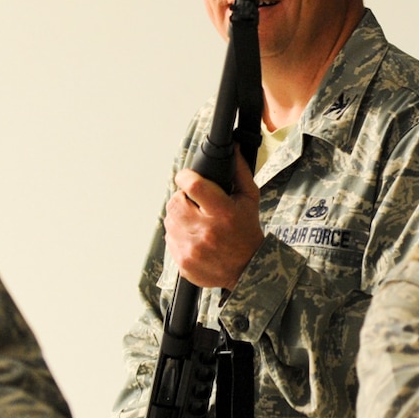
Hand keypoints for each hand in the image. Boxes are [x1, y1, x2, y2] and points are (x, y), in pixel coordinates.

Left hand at [166, 150, 262, 288]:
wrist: (247, 269)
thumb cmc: (247, 232)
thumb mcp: (249, 199)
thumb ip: (239, 172)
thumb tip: (232, 148)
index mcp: (223, 213)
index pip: (193, 186)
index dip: (185, 177)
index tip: (186, 177)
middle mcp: (206, 231)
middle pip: (175, 201)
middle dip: (182, 198)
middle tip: (194, 203)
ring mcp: (193, 248)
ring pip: (169, 219)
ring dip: (178, 216)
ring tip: (195, 221)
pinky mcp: (183, 261)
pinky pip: (169, 238)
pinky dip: (178, 234)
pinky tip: (193, 236)